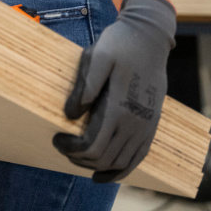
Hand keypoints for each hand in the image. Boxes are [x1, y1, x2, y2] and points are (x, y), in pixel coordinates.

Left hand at [53, 0, 175, 180]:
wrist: (150, 37)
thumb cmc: (120, 44)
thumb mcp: (97, 56)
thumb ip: (85, 86)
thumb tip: (70, 115)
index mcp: (120, 107)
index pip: (93, 146)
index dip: (72, 149)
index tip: (57, 138)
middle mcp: (137, 122)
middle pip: (105, 159)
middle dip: (80, 158)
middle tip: (63, 146)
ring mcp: (147, 126)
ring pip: (121, 163)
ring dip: (97, 166)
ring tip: (78, 156)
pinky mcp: (153, 125)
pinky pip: (138, 158)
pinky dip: (121, 170)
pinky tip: (105, 173)